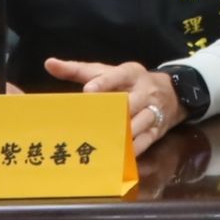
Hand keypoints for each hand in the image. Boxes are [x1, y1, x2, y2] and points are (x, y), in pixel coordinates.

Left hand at [44, 58, 181, 154]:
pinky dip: (133, 149)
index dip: (103, 83)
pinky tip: (118, 156)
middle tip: (92, 124)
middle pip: (130, 102)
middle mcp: (144, 91)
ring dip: (122, 133)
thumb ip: (77, 70)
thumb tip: (49, 63)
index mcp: (131, 74)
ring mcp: (153, 110)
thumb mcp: (106, 72)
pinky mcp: (157, 129)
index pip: (118, 76)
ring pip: (139, 122)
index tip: (87, 91)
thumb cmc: (127, 82)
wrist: (170, 92)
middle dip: (114, 113)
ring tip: (102, 143)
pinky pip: (146, 140)